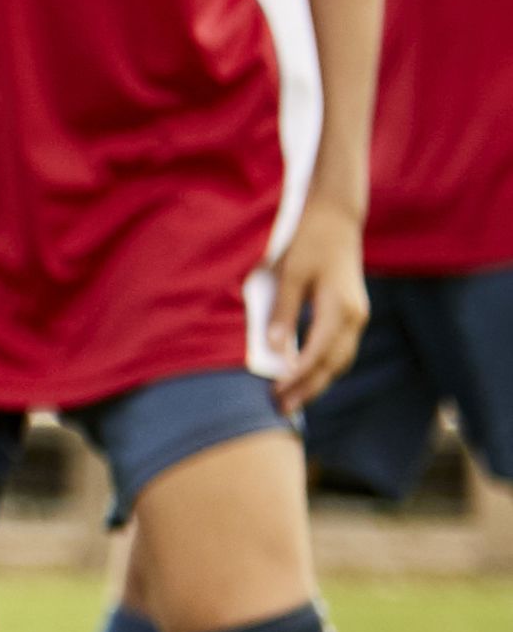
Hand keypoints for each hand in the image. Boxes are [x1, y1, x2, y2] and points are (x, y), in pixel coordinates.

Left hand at [266, 203, 372, 413]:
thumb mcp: (290, 275)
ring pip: (339, 360)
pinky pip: (340, 349)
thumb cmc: (308, 244)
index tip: (277, 394)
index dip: (298, 377)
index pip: (318, 353)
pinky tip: (305, 377)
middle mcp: (355, 317)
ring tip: (290, 400)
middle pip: (333, 364)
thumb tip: (274, 349)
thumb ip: (283, 312)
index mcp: (339, 308)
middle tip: (281, 409)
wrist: (336, 221)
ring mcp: (357, 317)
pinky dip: (323, 367)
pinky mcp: (352, 314)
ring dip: (317, 381)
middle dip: (308, 389)